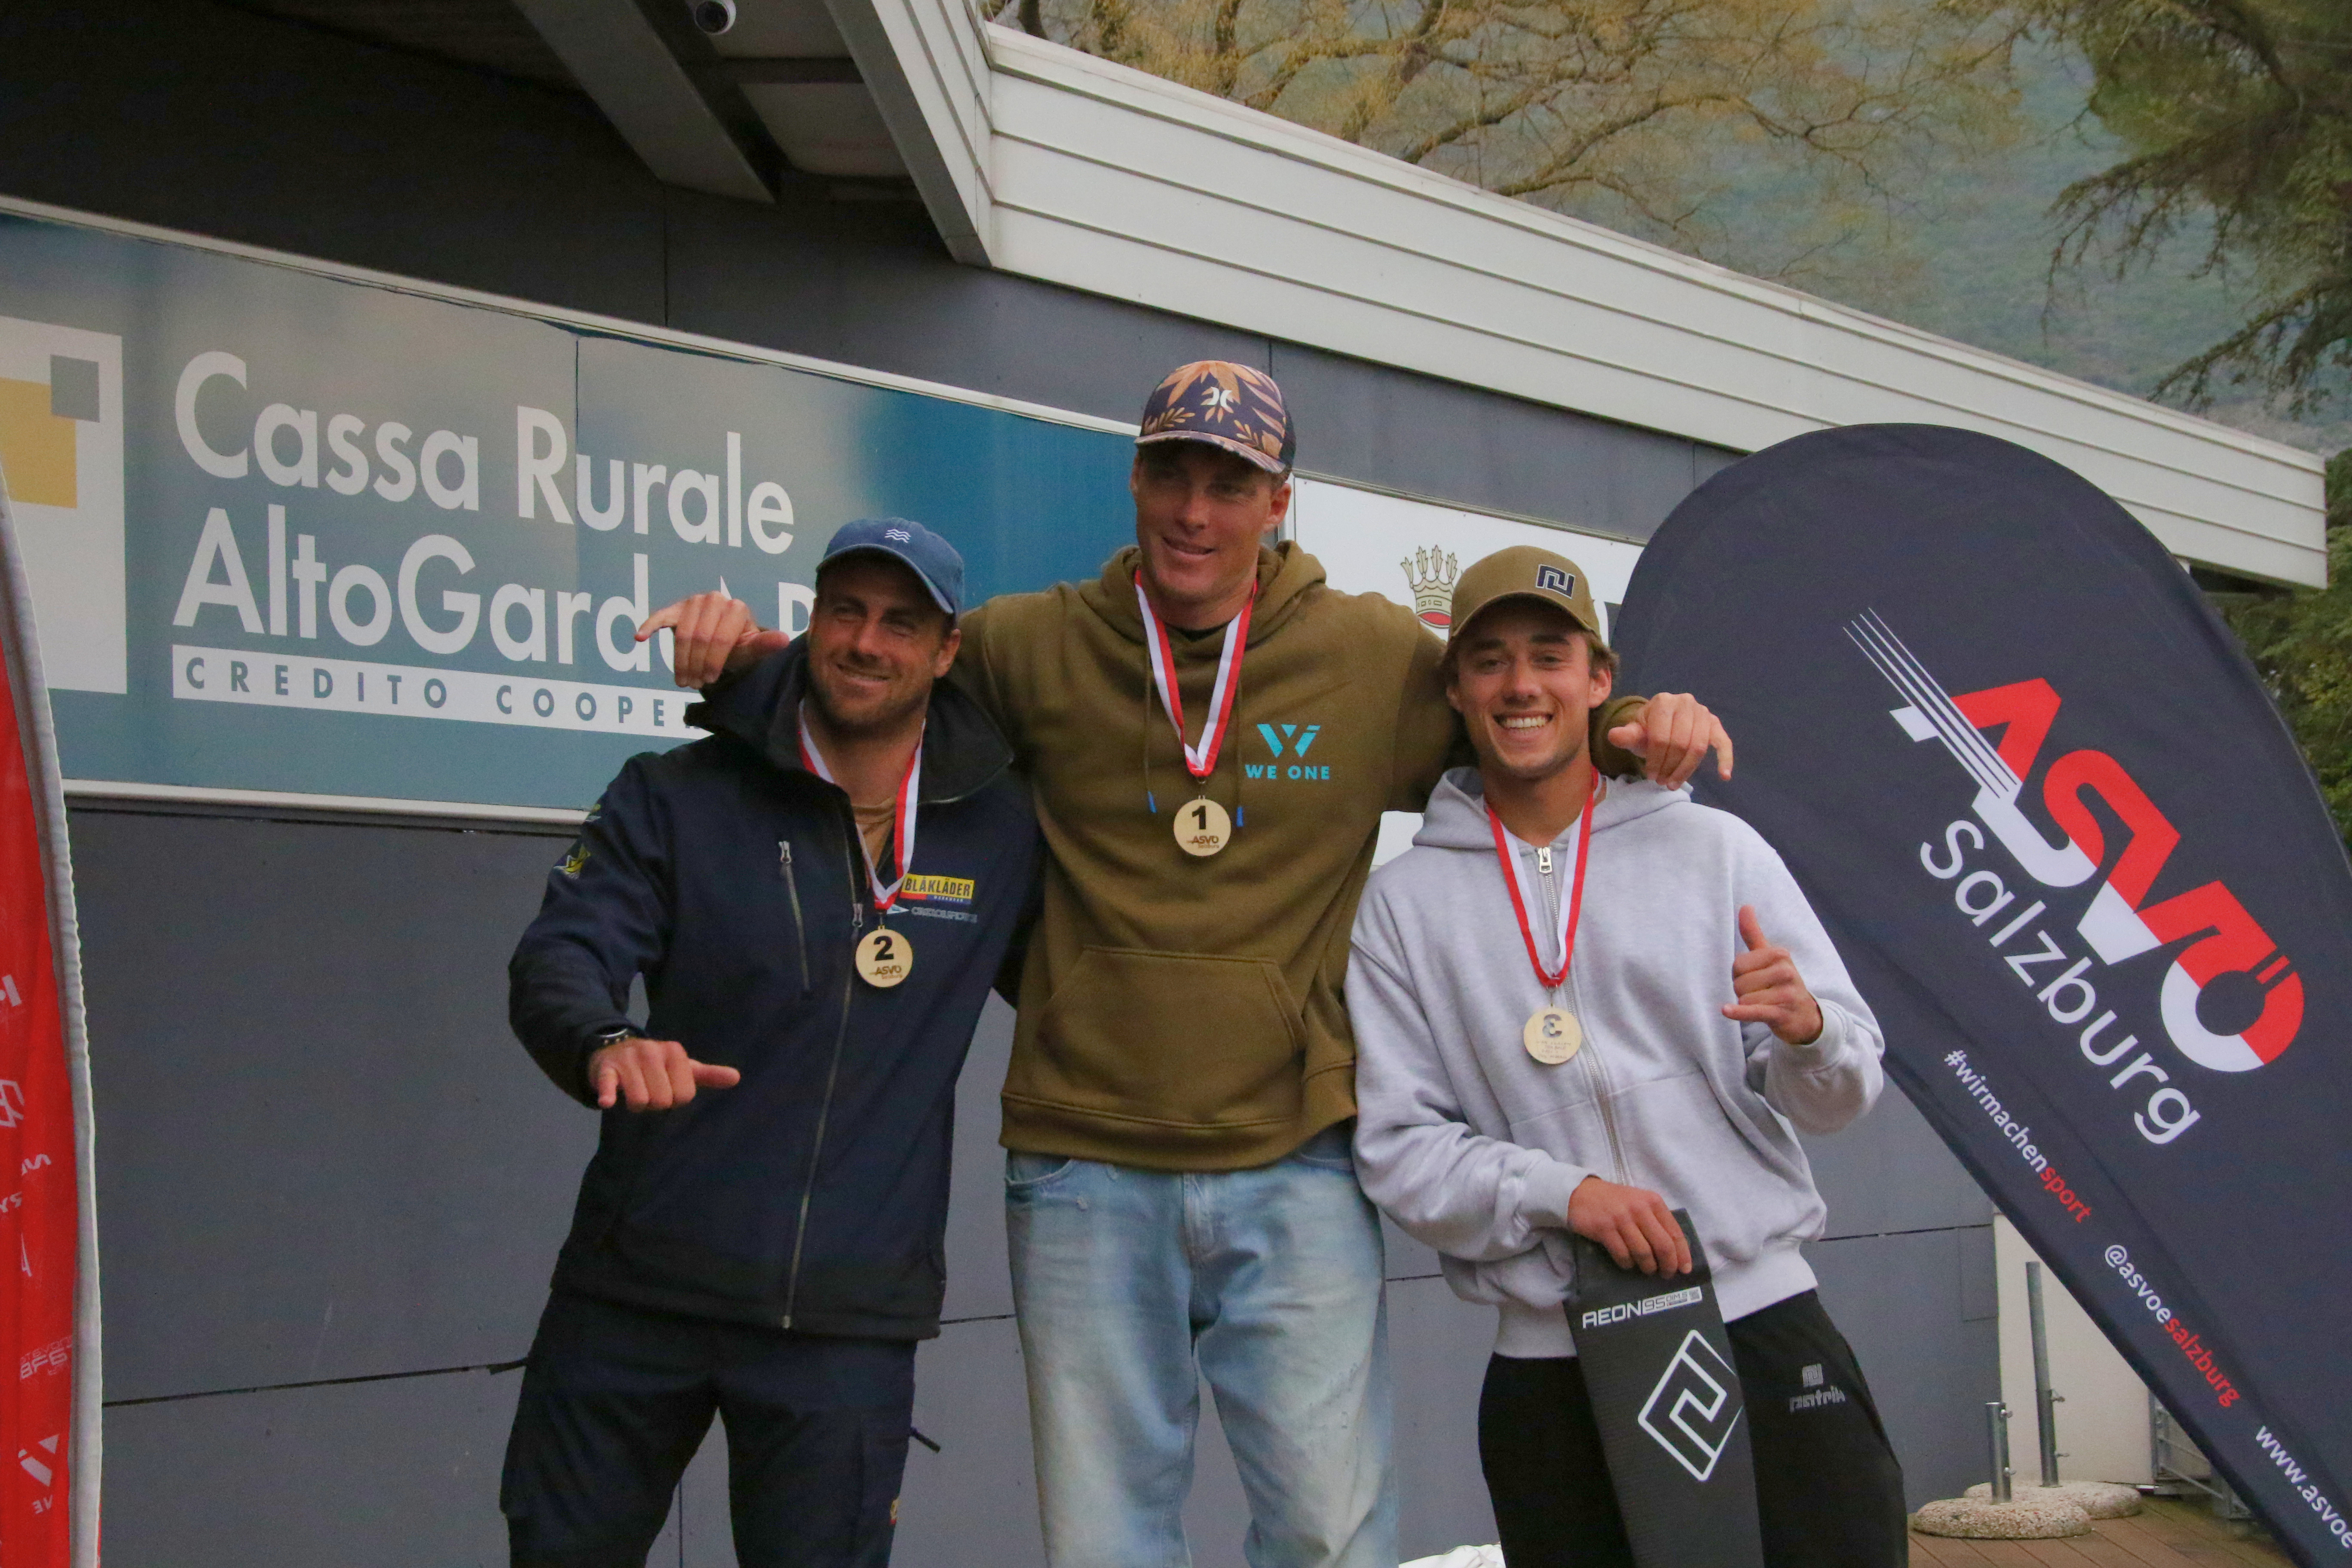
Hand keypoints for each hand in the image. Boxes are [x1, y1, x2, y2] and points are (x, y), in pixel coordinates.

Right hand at [590, 1036, 742, 1110]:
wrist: (615, 1049)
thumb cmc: (656, 1064)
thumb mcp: (683, 1067)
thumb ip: (709, 1074)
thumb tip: (737, 1078)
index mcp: (675, 1052)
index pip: (684, 1095)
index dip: (675, 1098)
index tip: (667, 1087)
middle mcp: (653, 1052)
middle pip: (662, 1101)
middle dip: (655, 1103)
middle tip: (649, 1091)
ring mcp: (629, 1059)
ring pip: (640, 1101)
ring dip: (636, 1104)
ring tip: (633, 1091)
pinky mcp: (606, 1068)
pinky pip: (608, 1086)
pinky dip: (608, 1095)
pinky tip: (608, 1101)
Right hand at [637, 592, 788, 689]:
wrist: (724, 643)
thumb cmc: (738, 649)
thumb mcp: (750, 652)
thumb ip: (764, 646)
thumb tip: (783, 639)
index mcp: (736, 608)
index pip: (720, 638)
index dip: (712, 661)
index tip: (708, 680)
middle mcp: (715, 599)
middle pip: (699, 637)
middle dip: (695, 664)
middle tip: (694, 684)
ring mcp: (694, 601)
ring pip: (681, 633)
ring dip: (679, 660)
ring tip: (683, 680)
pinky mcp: (676, 608)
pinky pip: (661, 616)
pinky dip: (650, 626)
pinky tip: (640, 637)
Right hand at [1567, 1175, 1692, 1275]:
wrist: (1582, 1193)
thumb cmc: (1616, 1202)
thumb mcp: (1640, 1203)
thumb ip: (1656, 1221)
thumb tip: (1674, 1252)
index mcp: (1653, 1201)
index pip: (1675, 1232)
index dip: (1682, 1255)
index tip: (1684, 1269)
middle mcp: (1639, 1209)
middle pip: (1663, 1245)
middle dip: (1668, 1265)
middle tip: (1666, 1274)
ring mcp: (1621, 1219)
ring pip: (1644, 1253)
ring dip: (1648, 1267)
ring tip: (1647, 1269)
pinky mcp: (1605, 1229)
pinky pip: (1623, 1255)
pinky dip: (1628, 1264)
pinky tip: (1628, 1263)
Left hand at [1606, 692, 1732, 788]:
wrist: (1661, 723)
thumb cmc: (1647, 729)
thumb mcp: (1634, 732)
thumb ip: (1626, 735)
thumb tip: (1614, 736)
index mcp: (1664, 702)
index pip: (1661, 737)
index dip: (1656, 760)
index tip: (1651, 776)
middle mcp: (1686, 702)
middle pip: (1681, 743)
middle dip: (1670, 767)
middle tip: (1662, 782)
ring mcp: (1703, 712)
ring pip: (1698, 747)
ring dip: (1687, 770)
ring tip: (1674, 783)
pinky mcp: (1715, 724)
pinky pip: (1723, 742)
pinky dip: (1725, 759)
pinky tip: (1724, 775)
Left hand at [1723, 905, 1822, 1044]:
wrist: (1805, 1016)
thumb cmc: (1782, 983)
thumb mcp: (1771, 957)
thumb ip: (1754, 934)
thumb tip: (1745, 906)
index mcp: (1780, 955)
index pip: (1738, 965)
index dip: (1740, 976)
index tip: (1756, 979)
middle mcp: (1785, 972)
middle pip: (1739, 982)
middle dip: (1743, 992)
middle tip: (1761, 994)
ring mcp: (1785, 993)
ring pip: (1743, 998)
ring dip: (1748, 1005)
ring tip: (1765, 1004)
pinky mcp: (1781, 1014)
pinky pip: (1754, 1011)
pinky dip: (1740, 1013)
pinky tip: (1727, 1010)